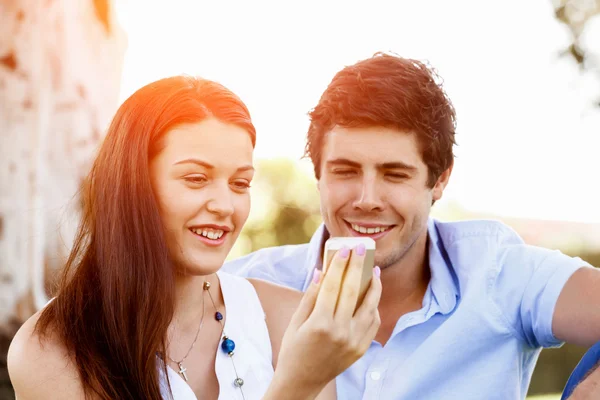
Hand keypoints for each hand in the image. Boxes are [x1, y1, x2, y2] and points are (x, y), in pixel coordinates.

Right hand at [268, 244, 381, 398]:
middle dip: (358, 267)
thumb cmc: (294, 349)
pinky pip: (372, 323)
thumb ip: (311, 297)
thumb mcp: (296, 322)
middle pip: (353, 292)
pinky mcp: (360, 349)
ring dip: (374, 286)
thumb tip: (321, 272)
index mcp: (319, 324)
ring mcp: (353, 342)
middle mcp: (339, 333)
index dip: (340, 266)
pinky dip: (373, 307)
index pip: (333, 287)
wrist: (301, 381)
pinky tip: (371, 295)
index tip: (345, 250)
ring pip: (370, 307)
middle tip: (362, 250)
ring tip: (374, 271)